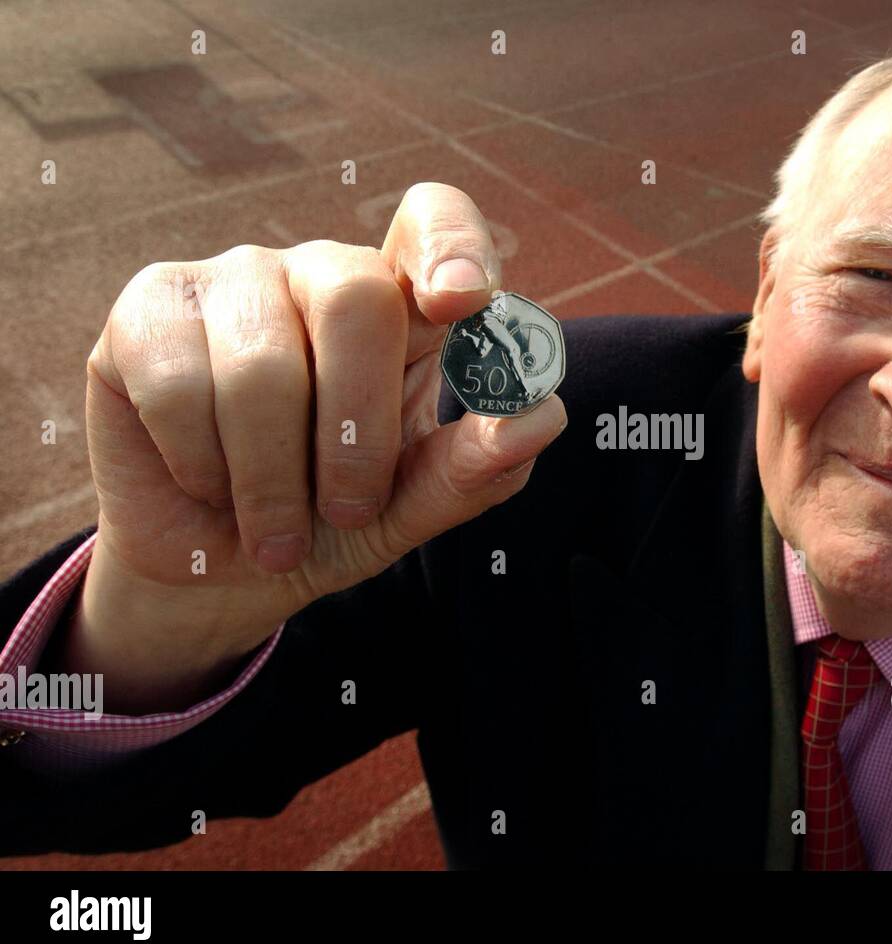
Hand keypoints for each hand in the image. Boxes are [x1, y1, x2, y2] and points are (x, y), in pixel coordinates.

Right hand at [81, 182, 566, 664]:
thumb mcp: (412, 509)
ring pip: (263, 363)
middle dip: (358, 428)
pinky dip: (204, 466)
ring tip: (278, 533)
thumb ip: (477, 467)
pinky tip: (209, 487)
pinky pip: (182, 385)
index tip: (463, 304)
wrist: (221, 571)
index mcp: (402, 307)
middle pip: (357, 294)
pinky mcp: (148, 309)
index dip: (454, 245)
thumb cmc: (332, 520)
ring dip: (275, 480)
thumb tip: (540, 416)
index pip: (435, 221)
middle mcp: (320, 275)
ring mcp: (231, 281)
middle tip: (350, 510)